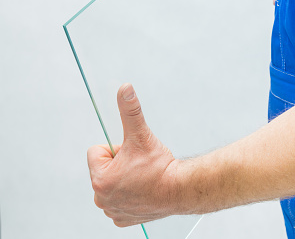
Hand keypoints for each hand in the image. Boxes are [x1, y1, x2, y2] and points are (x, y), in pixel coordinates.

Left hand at [87, 84, 179, 226]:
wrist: (181, 190)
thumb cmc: (161, 168)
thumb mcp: (142, 136)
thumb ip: (130, 111)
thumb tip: (124, 89)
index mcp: (100, 179)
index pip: (97, 152)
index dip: (116, 149)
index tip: (132, 155)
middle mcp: (102, 199)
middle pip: (104, 169)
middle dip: (120, 165)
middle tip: (139, 167)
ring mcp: (112, 211)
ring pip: (113, 184)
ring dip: (125, 179)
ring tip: (143, 179)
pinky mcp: (123, 220)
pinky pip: (121, 201)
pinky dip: (131, 195)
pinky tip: (143, 192)